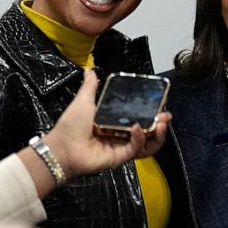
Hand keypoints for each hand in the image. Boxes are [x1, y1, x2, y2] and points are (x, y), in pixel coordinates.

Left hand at [46, 69, 170, 177]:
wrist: (62, 146)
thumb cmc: (71, 125)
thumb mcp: (83, 100)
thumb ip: (90, 86)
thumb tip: (89, 70)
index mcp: (115, 121)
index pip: (139, 116)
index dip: (151, 111)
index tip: (160, 103)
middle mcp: (121, 135)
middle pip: (148, 131)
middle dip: (160, 123)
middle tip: (165, 115)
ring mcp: (122, 147)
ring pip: (148, 143)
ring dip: (156, 133)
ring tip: (160, 123)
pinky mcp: (120, 157)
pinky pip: (136, 149)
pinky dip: (140, 138)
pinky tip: (137, 128)